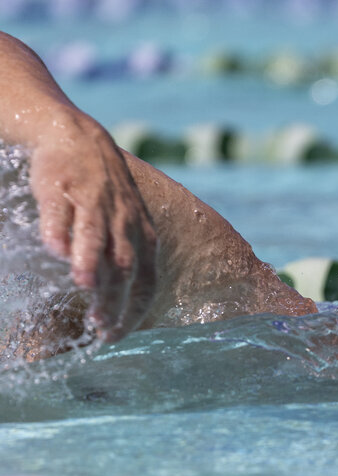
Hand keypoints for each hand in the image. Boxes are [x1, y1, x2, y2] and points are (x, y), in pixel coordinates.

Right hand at [28, 115, 157, 340]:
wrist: (79, 139)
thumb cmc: (105, 195)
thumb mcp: (128, 227)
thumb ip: (124, 261)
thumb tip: (116, 306)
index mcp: (142, 235)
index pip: (145, 280)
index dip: (133, 310)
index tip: (114, 336)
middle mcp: (124, 221)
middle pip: (123, 265)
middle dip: (112, 297)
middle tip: (98, 325)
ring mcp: (95, 202)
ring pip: (97, 236)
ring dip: (90, 262)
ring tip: (83, 286)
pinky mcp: (64, 187)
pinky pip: (63, 211)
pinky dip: (60, 230)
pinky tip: (53, 249)